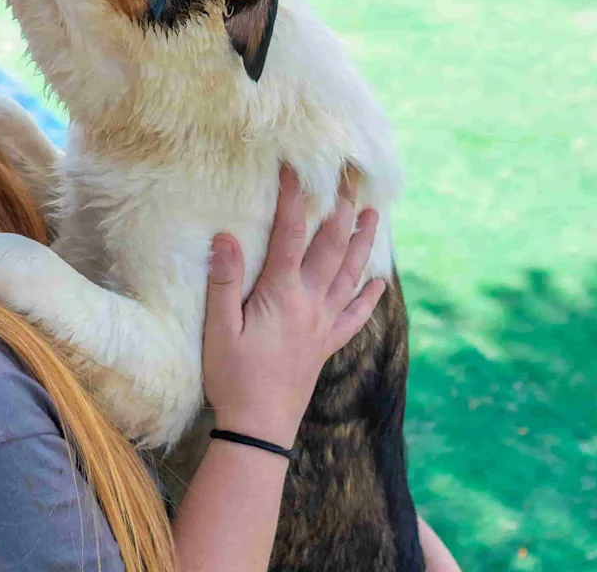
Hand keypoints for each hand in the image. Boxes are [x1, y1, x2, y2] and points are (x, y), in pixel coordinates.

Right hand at [202, 166, 385, 448]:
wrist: (260, 426)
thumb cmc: (232, 377)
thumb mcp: (218, 328)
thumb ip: (224, 282)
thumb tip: (227, 237)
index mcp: (282, 294)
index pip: (290, 235)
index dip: (293, 199)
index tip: (294, 169)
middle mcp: (311, 304)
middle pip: (331, 248)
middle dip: (340, 211)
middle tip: (349, 181)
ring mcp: (323, 325)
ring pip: (350, 275)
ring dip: (362, 243)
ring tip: (374, 216)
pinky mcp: (326, 345)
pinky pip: (354, 316)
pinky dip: (368, 296)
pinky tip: (378, 283)